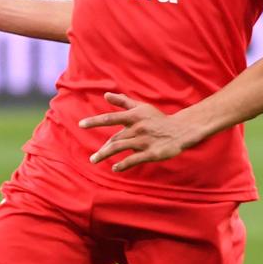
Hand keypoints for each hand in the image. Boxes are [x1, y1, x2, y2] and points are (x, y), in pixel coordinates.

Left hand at [77, 92, 198, 171]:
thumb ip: (123, 101)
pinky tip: (115, 168)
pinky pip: (134, 159)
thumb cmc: (158, 118)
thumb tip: (106, 95)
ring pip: (120, 148)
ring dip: (106, 155)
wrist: (181, 130)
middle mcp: (138, 128)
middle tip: (93, 158)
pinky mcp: (152, 153)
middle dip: (103, 149)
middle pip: (115, 139)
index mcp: (134, 116)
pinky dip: (123, 165)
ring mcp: (144, 140)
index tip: (81, 124)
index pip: (111, 118)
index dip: (95, 121)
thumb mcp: (141, 107)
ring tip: (95, 160)